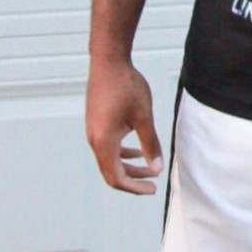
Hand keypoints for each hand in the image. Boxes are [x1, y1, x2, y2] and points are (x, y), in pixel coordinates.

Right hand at [85, 59, 164, 195]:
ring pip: (110, 160)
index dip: (134, 188)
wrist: (108, 62)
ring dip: (129, 167)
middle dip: (133, 181)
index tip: (153, 189)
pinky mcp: (96, 124)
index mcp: (104, 142)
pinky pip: (108, 147)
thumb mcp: (144, 117)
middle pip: (111, 172)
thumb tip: (157, 168)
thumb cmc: (126, 87)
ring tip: (151, 169)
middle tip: (153, 185)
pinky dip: (123, 154)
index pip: (117, 177)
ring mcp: (94, 132)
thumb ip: (150, 144)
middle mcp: (95, 140)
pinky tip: (138, 152)